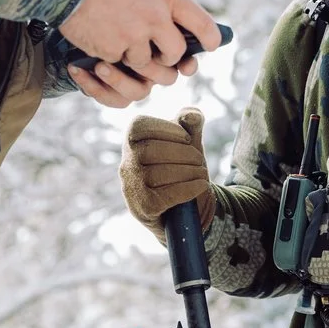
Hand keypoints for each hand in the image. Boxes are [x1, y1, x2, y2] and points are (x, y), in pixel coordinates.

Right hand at [60, 0, 217, 97]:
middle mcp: (155, 18)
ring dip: (138, 57)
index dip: (210, 39)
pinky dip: (113, 56)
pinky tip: (103, 37)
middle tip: (160, 50)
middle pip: (177, 53)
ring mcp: (133, 37)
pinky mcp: (113, 51)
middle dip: (170, 56)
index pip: (203, 25)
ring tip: (125, 40)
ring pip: (147, 64)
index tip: (209, 45)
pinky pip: (120, 63)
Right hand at [120, 107, 213, 237]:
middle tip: (199, 160)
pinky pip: (166, 195)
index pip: (139, 126)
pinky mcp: (143, 208)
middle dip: (182, 153)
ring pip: (158, 173)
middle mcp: (126, 164)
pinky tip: (201, 185)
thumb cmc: (182, 169)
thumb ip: (192, 124)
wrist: (184, 210)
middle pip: (150, 150)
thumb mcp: (188, 144)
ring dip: (189, 172)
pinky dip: (189, 188)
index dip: (166, 128)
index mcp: (133, 143)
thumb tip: (192, 116)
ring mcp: (131, 188)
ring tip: (202, 173)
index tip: (187, 137)